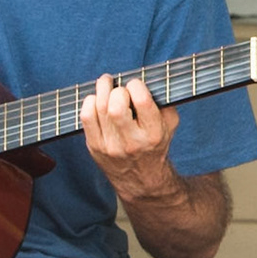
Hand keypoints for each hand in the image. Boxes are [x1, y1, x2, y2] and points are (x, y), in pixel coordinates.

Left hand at [78, 74, 181, 199]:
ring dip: (101, 89)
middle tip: (120, 88)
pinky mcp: (95, 147)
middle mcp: (131, 141)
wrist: (141, 178)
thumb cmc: (156, 143)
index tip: (135, 85)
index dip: (136, 85)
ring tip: (106, 83)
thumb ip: (163, 102)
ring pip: (98, 108)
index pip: (141, 101)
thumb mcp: (169, 124)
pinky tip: (97, 99)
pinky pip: (86, 117)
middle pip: (116, 106)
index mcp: (153, 133)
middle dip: (117, 90)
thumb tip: (147, 79)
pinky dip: (90, 102)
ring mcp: (110, 146)